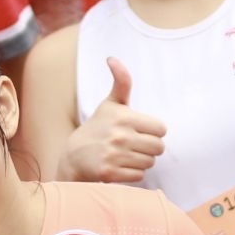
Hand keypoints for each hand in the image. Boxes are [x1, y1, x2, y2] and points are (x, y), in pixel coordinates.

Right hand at [59, 59, 168, 183]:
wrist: (73, 156)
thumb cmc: (98, 127)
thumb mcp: (110, 104)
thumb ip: (121, 82)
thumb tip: (112, 58)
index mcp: (124, 116)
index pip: (161, 129)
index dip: (153, 131)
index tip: (139, 131)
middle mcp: (119, 135)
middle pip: (159, 148)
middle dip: (149, 148)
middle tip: (134, 145)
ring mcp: (114, 155)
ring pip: (149, 162)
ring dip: (141, 161)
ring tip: (125, 155)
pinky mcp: (109, 173)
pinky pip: (139, 176)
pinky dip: (132, 173)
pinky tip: (119, 166)